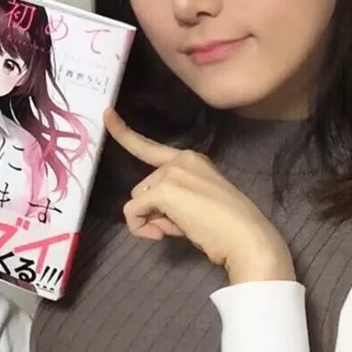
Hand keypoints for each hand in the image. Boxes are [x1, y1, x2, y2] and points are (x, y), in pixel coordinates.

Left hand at [104, 109, 295, 284]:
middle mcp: (180, 160)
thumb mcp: (197, 205)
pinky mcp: (163, 190)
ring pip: (137, 199)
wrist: (246, 237)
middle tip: (182, 225)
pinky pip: (133, 212)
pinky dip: (140, 228)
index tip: (106, 115)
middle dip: (155, 210)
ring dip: (152, 220)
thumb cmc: (228, 227)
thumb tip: (149, 219)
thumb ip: (172, 201)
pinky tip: (163, 236)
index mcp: (191, 160)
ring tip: (182, 228)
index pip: (149, 147)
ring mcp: (171, 173)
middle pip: (144, 187)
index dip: (124, 132)